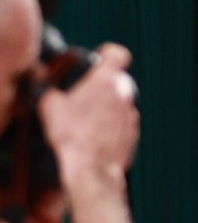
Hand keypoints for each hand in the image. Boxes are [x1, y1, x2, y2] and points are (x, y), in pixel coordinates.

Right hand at [39, 42, 139, 190]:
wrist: (91, 169)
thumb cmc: (72, 136)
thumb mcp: (48, 104)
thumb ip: (43, 82)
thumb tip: (36, 72)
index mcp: (106, 81)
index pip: (119, 53)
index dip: (108, 53)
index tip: (99, 59)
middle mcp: (125, 95)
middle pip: (117, 79)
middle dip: (101, 85)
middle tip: (82, 95)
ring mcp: (132, 116)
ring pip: (121, 102)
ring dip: (107, 105)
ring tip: (86, 118)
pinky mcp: (134, 134)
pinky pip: (123, 122)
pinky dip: (112, 124)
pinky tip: (94, 134)